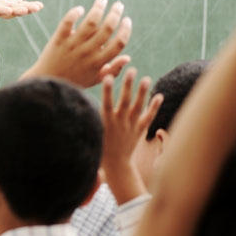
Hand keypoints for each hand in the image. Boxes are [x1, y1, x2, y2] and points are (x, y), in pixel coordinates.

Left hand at [22, 0, 131, 87]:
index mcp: (99, 62)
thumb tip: (127, 57)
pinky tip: (80, 9)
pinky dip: (74, 13)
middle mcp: (87, 52)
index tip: (127, 20)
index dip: (125, 30)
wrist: (48, 81)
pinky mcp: (58, 40)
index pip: (119, 43)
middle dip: (115, 14)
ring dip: (98, 8)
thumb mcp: (96, 79)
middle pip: (106, 28)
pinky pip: (67, 22)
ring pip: (90, 22)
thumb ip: (113, 70)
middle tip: (118, 5)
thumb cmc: (74, 81)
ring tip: (102, 0)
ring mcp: (72, 45)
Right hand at [100, 68, 161, 203]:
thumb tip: (76, 101)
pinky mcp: (139, 130)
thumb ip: (89, 116)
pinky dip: (154, 107)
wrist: (116, 164)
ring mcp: (131, 126)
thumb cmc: (99, 145)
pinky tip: (159, 96)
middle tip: (132, 70)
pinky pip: (148, 117)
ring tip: (146, 78)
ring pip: (138, 107)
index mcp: (106, 122)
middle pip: (125, 101)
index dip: (108, 89)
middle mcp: (120, 122)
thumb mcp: (92, 131)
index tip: (108, 76)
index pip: (106, 102)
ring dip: (143, 92)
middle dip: (128, 85)